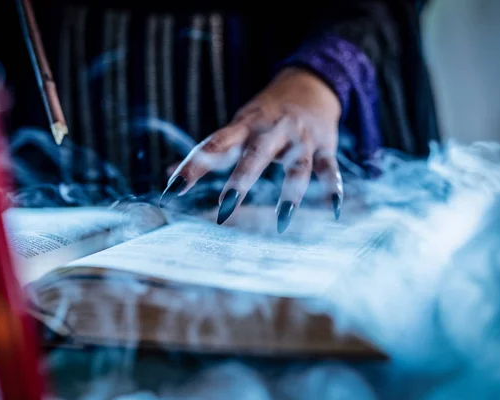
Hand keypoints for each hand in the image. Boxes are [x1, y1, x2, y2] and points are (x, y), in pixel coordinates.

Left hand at [159, 67, 343, 232]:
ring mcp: (300, 139)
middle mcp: (272, 131)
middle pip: (255, 155)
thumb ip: (208, 152)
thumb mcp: (236, 125)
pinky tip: (332, 210)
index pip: (215, 144)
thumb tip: (166, 172)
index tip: (173, 188)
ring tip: (282, 220)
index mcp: (245, 125)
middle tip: (224, 207)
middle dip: (240, 180)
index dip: (193, 165)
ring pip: (297, 165)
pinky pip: (329, 168)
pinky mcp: (325, 146)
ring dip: (291, 192)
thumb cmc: (265, 114)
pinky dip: (332, 188)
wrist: (310, 84)